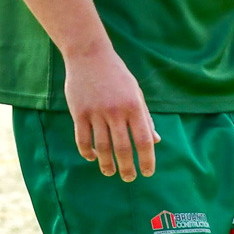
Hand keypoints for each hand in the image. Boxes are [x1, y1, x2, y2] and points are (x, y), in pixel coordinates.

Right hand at [65, 44, 159, 181]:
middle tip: (129, 178)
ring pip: (102, 147)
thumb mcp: (136, 92)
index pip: (144, 140)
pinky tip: (92, 157)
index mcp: (134, 106)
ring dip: (107, 164)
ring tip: (110, 172)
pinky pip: (83, 139)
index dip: (147, 159)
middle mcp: (116, 111)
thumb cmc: (117, 74)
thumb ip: (145, 117)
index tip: (147, 173)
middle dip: (127, 168)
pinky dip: (87, 152)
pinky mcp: (79, 112)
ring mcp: (96, 112)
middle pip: (123, 148)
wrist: (89, 54)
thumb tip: (155, 141)